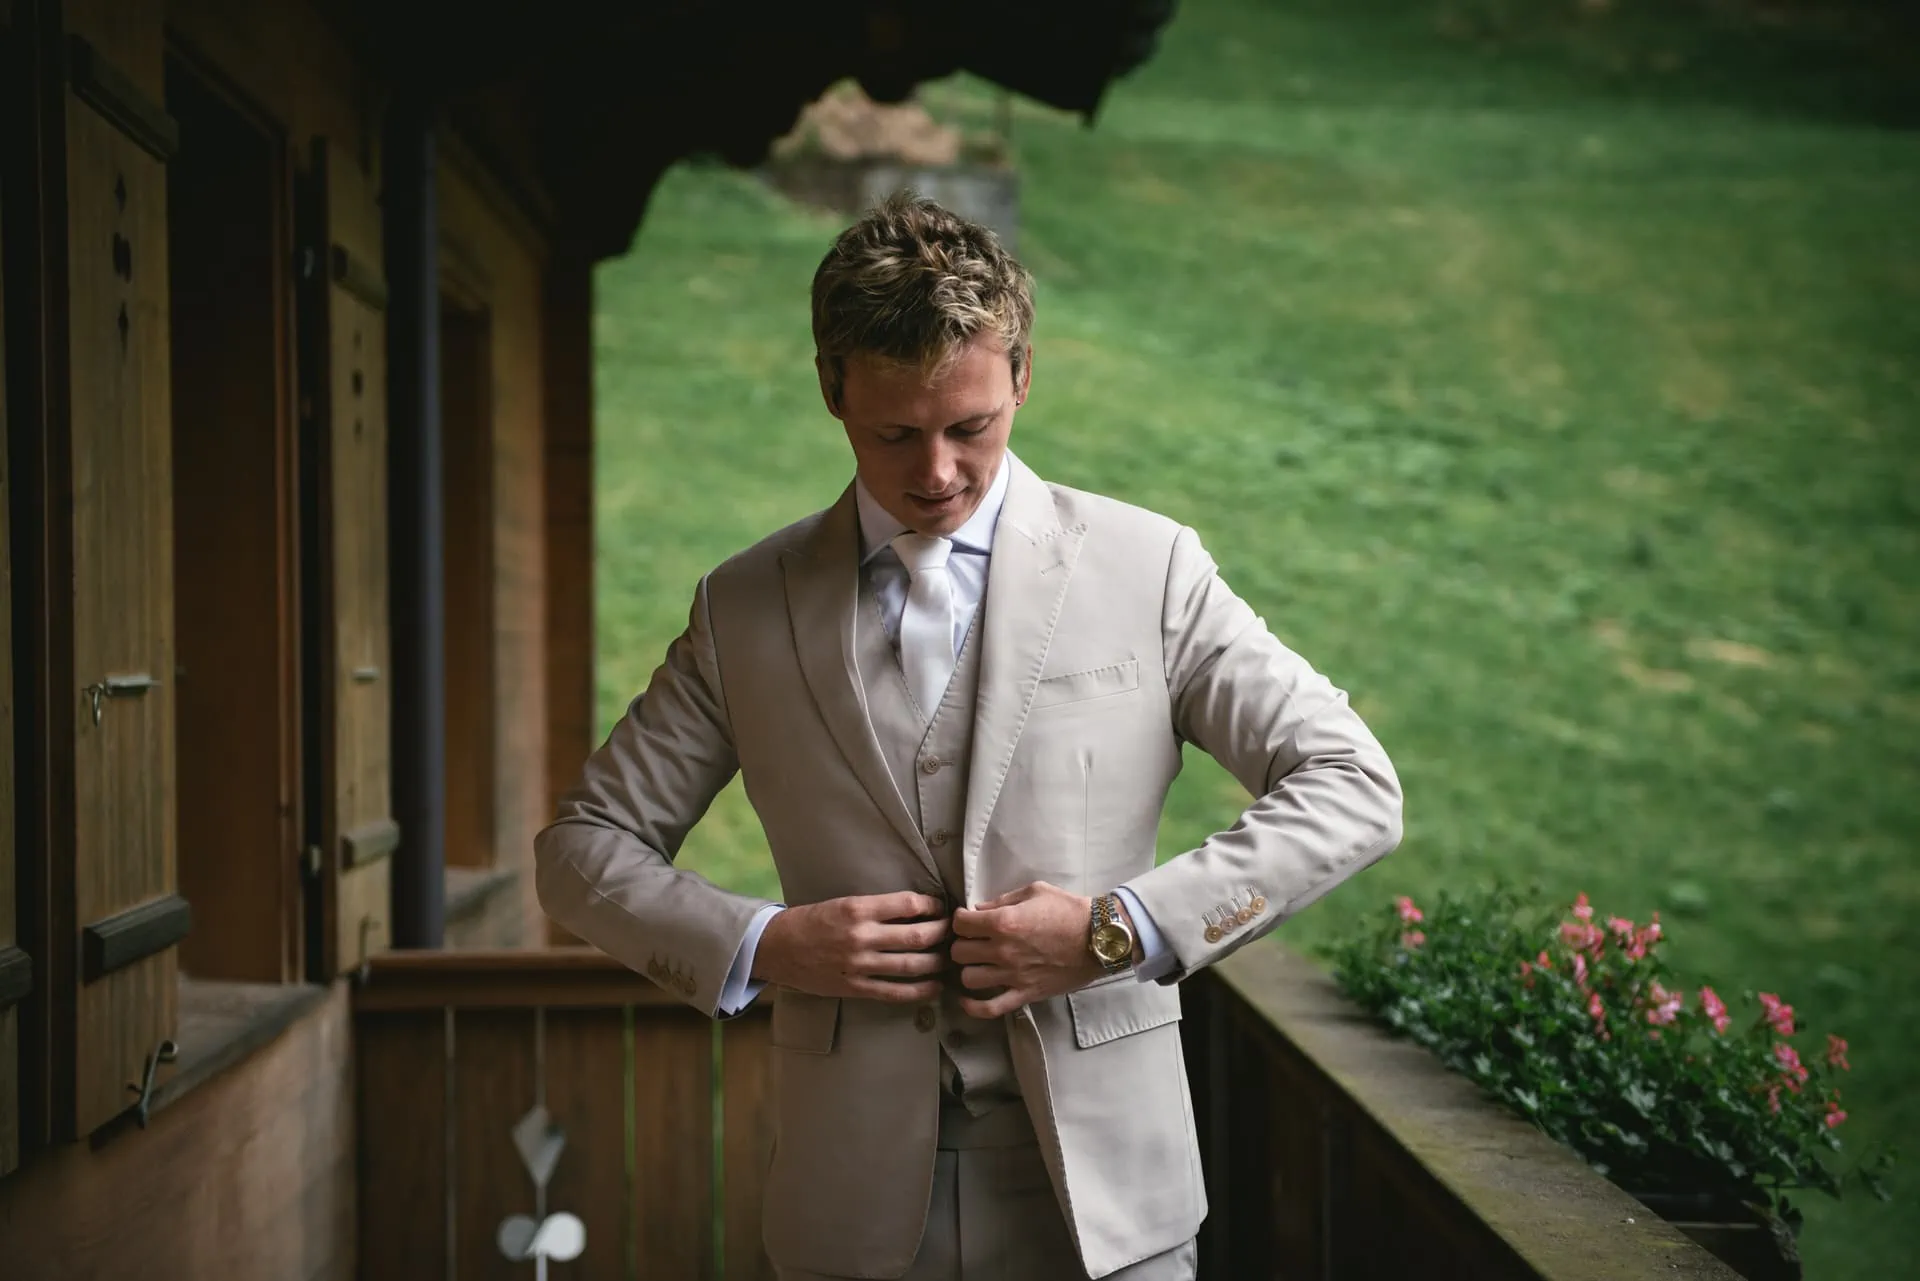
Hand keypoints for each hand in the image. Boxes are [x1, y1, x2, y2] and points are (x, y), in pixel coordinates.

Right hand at [751, 891, 949, 1001]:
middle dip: (942, 935)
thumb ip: (876, 908)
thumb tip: (915, 910)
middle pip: (918, 936)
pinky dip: (919, 991)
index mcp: (858, 908)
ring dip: (937, 963)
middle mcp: (861, 936)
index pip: (909, 905)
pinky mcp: (854, 987)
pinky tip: (934, 987)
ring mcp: (859, 965)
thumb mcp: (843, 903)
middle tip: (952, 934)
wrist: (777, 948)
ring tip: (948, 960)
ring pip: (912, 965)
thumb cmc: (811, 921)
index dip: (933, 907)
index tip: (940, 909)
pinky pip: (894, 992)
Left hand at [950, 881, 1106, 1018]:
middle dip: (963, 943)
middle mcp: (1003, 950)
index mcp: (1003, 922)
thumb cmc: (1069, 910)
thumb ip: (1003, 900)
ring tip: (979, 964)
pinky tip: (967, 1000)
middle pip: (959, 952)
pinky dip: (974, 1007)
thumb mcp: (1035, 891)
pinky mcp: (1025, 994)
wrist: (1099, 937)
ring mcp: (1013, 975)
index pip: (961, 923)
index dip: (961, 919)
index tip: (968, 920)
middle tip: (975, 941)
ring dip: (970, 970)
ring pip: (968, 979)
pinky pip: (990, 1008)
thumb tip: (979, 910)